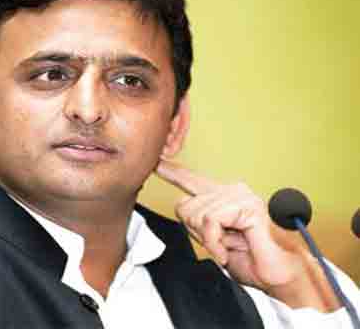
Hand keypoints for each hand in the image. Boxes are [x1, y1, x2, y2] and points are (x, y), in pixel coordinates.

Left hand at [156, 159, 308, 291]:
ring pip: (197, 215)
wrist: (281, 276)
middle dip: (196, 233)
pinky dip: (214, 243)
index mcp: (223, 197)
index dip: (172, 171)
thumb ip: (198, 222)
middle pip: (185, 207)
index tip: (157, 161)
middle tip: (221, 245)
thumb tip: (182, 208)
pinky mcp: (248, 206)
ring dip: (209, 240)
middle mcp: (231, 191)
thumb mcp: (214, 240)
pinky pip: (211, 222)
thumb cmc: (252, 260)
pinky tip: (227, 251)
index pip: (191, 180)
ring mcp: (241, 196)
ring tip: (230, 247)